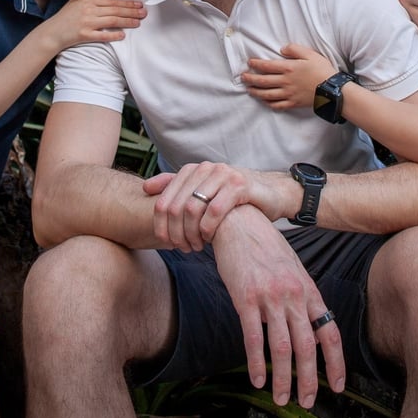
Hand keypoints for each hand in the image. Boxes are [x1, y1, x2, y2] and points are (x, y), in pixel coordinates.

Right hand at [42, 0, 145, 50]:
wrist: (52, 32)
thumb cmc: (65, 16)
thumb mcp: (76, 1)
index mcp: (88, 0)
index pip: (112, 1)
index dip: (127, 3)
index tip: (139, 4)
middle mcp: (89, 10)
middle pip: (115, 10)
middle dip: (131, 11)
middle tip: (144, 13)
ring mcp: (87, 22)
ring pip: (112, 21)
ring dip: (127, 22)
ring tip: (138, 23)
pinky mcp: (84, 35)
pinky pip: (102, 35)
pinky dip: (113, 35)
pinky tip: (122, 35)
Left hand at [143, 162, 290, 250]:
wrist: (271, 193)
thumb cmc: (234, 197)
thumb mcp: (204, 191)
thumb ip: (177, 187)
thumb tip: (146, 188)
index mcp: (193, 170)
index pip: (163, 200)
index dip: (161, 226)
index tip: (167, 243)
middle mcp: (206, 169)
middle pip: (175, 206)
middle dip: (175, 233)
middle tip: (183, 248)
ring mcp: (222, 174)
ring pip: (192, 209)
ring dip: (191, 234)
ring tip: (196, 246)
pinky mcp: (239, 185)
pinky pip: (214, 210)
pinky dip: (207, 229)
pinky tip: (210, 239)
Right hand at [212, 205, 345, 407]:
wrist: (239, 222)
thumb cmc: (265, 246)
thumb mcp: (292, 269)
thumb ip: (301, 296)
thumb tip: (309, 324)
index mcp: (308, 289)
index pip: (330, 332)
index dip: (336, 363)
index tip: (338, 387)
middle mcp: (294, 294)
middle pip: (308, 346)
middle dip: (309, 380)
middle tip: (307, 402)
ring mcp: (270, 296)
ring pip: (282, 347)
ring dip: (283, 379)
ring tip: (281, 400)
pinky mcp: (245, 297)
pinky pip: (253, 337)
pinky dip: (256, 363)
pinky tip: (257, 380)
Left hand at [242, 44, 335, 109]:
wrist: (332, 89)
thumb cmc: (322, 70)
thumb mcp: (310, 54)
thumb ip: (294, 49)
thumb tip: (282, 49)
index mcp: (288, 68)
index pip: (267, 66)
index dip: (256, 64)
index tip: (249, 63)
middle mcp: (285, 82)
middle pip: (263, 81)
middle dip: (251, 79)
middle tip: (243, 77)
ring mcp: (288, 94)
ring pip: (267, 94)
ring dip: (256, 92)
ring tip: (249, 90)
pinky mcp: (293, 103)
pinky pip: (277, 105)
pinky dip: (268, 104)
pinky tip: (264, 101)